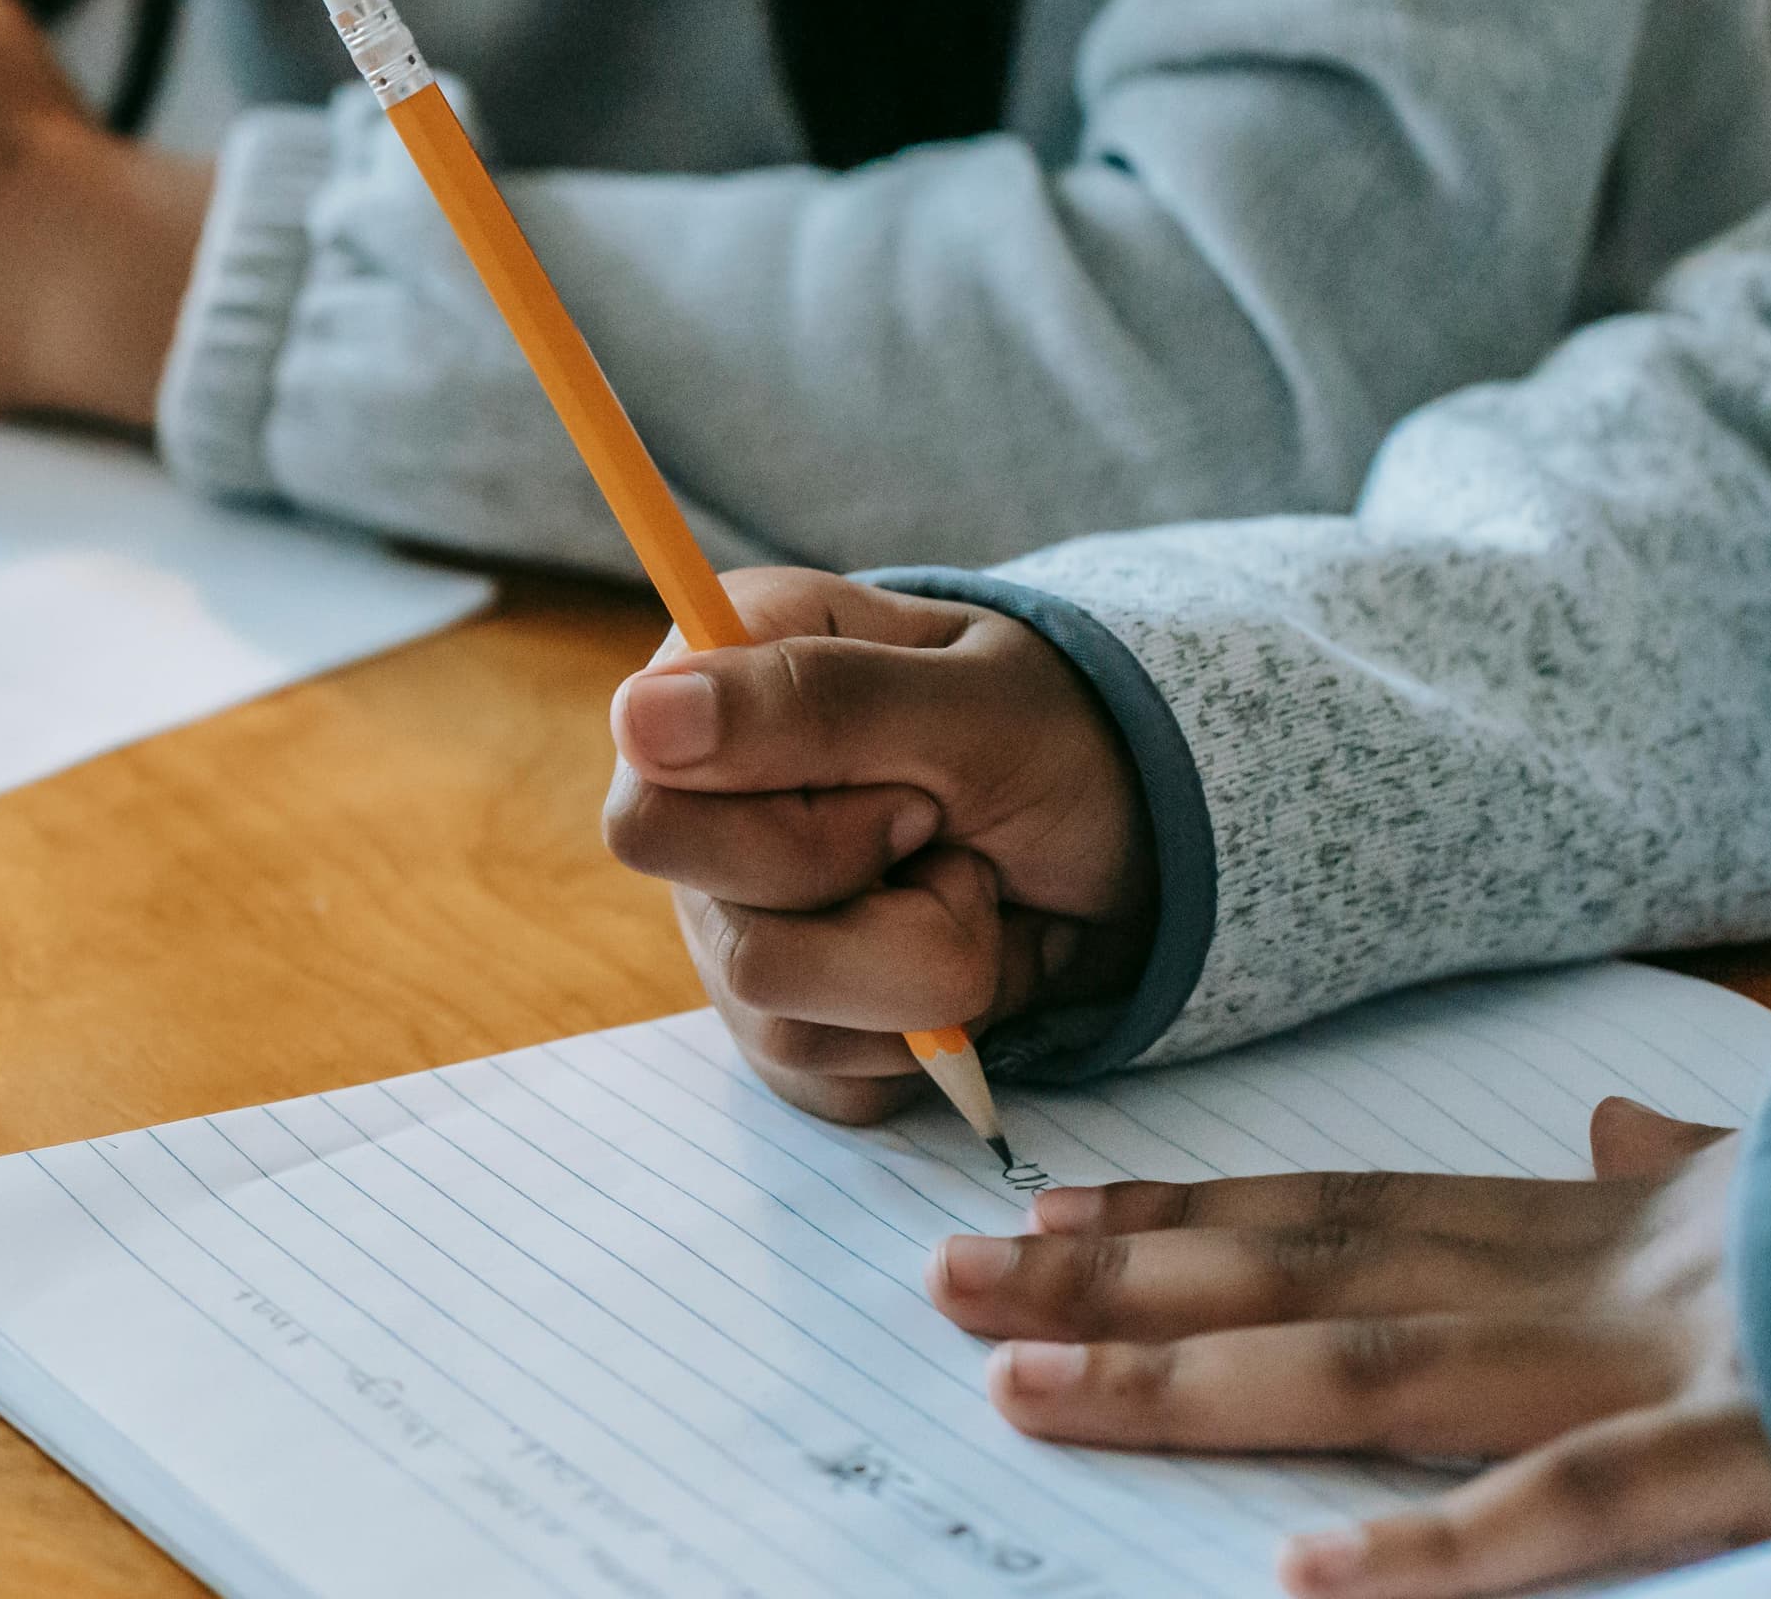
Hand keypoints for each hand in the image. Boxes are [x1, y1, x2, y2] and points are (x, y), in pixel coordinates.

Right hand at [602, 569, 1153, 1121]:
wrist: (1133, 839)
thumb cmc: (1055, 739)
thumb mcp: (974, 702)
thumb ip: (811, 700)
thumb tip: (637, 718)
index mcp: (710, 694)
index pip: (651, 822)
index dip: (790, 833)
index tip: (904, 786)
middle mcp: (695, 814)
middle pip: (731, 939)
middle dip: (888, 902)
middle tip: (943, 830)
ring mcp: (729, 926)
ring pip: (784, 1019)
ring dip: (930, 968)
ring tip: (966, 888)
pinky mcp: (779, 1025)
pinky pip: (827, 1077)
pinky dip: (928, 1033)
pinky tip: (956, 955)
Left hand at [931, 1098, 1770, 1597]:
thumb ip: (1676, 1168)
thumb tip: (1604, 1125)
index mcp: (1613, 1229)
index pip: (1349, 1207)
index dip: (1186, 1209)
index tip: (1040, 1206)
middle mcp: (1605, 1281)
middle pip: (1311, 1276)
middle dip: (1119, 1282)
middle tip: (937, 1281)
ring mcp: (1679, 1366)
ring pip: (1382, 1373)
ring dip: (1193, 1385)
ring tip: (1021, 1386)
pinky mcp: (1764, 1453)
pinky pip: (1580, 1513)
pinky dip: (1443, 1550)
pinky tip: (1302, 1585)